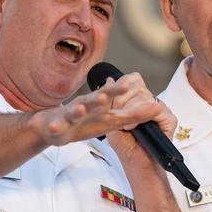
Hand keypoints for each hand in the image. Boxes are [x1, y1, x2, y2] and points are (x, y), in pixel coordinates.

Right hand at [37, 73, 163, 147]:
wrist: (56, 125)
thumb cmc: (86, 121)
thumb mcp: (111, 120)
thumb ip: (133, 114)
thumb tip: (155, 105)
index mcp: (98, 103)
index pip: (109, 94)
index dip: (117, 90)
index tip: (128, 84)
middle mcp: (85, 105)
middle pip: (91, 100)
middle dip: (98, 97)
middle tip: (104, 95)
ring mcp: (70, 115)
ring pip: (74, 111)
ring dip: (78, 110)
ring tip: (82, 109)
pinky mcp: (58, 126)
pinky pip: (57, 126)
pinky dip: (56, 126)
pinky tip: (56, 127)